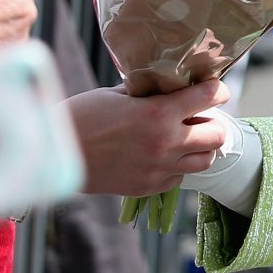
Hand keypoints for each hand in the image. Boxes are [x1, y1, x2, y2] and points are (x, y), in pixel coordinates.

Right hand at [66, 80, 230, 195]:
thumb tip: (174, 85)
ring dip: (201, 147)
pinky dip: (178, 166)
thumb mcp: (119, 95)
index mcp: (159, 113)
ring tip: (187, 139)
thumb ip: (152, 93)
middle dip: (213, 122)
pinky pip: (181, 176)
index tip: (215, 89)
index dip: (217, 90)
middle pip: (218, 134)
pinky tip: (163, 156)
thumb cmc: (83, 116)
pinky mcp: (150, 187)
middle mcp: (166, 142)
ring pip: (206, 160)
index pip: (209, 97)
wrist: (54, 154)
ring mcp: (160, 168)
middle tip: (200, 118)